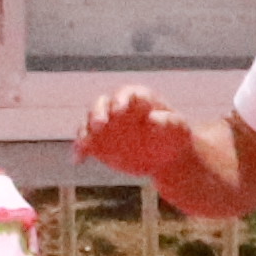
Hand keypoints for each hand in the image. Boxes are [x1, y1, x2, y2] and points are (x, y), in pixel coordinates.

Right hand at [77, 89, 199, 203]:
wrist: (166, 156)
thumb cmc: (174, 135)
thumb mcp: (178, 128)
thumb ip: (168, 122)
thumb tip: (153, 119)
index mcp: (136, 98)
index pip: (124, 94)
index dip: (120, 100)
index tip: (119, 111)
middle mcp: (115, 108)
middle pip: (101, 105)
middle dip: (98, 113)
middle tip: (99, 125)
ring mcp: (105, 125)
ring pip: (88, 123)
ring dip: (85, 132)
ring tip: (85, 144)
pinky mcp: (98, 143)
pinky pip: (85, 144)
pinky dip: (79, 150)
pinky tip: (78, 160)